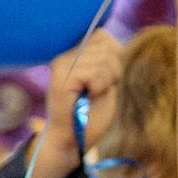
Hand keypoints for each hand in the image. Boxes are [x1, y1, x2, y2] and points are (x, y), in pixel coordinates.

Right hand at [35, 29, 127, 177]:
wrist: (71, 141)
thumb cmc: (89, 116)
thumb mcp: (105, 82)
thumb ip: (108, 60)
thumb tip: (113, 43)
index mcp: (74, 54)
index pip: (103, 35)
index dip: (115, 56)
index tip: (106, 78)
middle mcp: (65, 55)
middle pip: (108, 44)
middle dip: (114, 70)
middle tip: (99, 90)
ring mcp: (62, 65)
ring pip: (104, 58)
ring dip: (106, 82)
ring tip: (92, 95)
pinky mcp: (62, 78)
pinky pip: (94, 72)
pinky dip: (99, 87)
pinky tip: (89, 96)